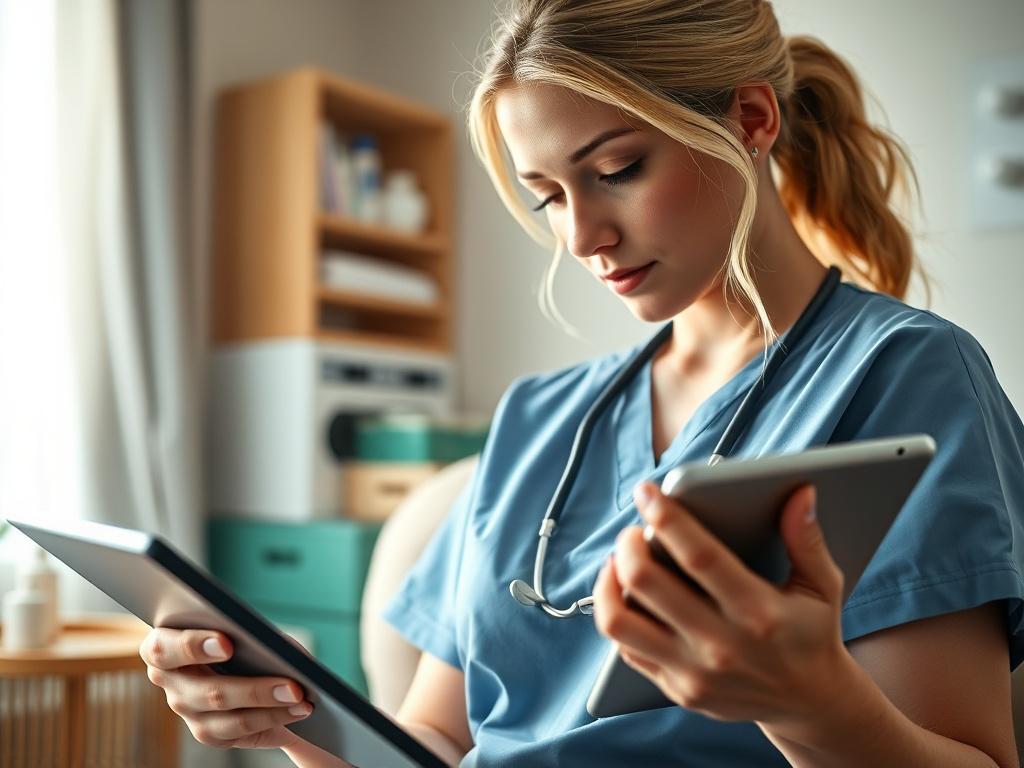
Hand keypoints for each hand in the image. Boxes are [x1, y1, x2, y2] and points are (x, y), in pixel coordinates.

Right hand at [140, 627, 314, 749]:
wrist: (237, 659)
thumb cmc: (231, 630)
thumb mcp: (236, 624)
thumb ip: (248, 632)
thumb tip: (281, 650)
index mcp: (161, 647)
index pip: (164, 649)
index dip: (193, 647)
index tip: (228, 644)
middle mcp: (169, 683)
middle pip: (206, 693)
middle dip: (254, 691)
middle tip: (292, 685)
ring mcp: (186, 712)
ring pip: (227, 720)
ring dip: (271, 710)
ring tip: (303, 700)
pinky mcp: (207, 732)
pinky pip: (240, 733)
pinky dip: (275, 720)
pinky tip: (300, 710)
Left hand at [593, 483, 855, 730]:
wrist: (811, 703)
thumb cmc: (811, 633)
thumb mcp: (821, 586)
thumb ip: (806, 539)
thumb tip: (800, 493)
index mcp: (758, 612)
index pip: (698, 555)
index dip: (665, 518)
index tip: (646, 492)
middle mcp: (720, 645)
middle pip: (646, 583)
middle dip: (628, 545)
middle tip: (633, 530)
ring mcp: (694, 672)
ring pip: (620, 622)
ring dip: (608, 582)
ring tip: (618, 561)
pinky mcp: (678, 690)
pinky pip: (627, 650)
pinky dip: (618, 616)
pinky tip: (626, 595)